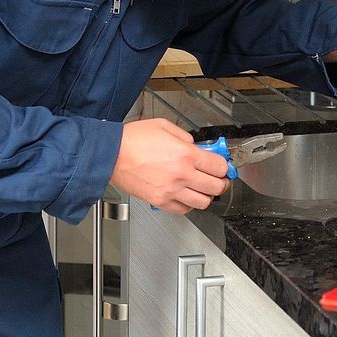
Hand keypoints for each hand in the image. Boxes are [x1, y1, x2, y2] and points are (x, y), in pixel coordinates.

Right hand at [109, 118, 230, 213]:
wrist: (111, 155)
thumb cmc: (132, 139)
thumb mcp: (164, 126)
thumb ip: (185, 136)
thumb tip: (195, 146)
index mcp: (186, 154)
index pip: (219, 166)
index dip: (224, 166)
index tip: (224, 166)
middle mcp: (182, 174)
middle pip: (216, 187)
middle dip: (222, 182)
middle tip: (220, 179)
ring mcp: (171, 190)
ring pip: (203, 202)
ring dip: (207, 196)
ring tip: (204, 189)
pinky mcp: (160, 201)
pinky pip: (184, 210)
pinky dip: (189, 205)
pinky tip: (186, 196)